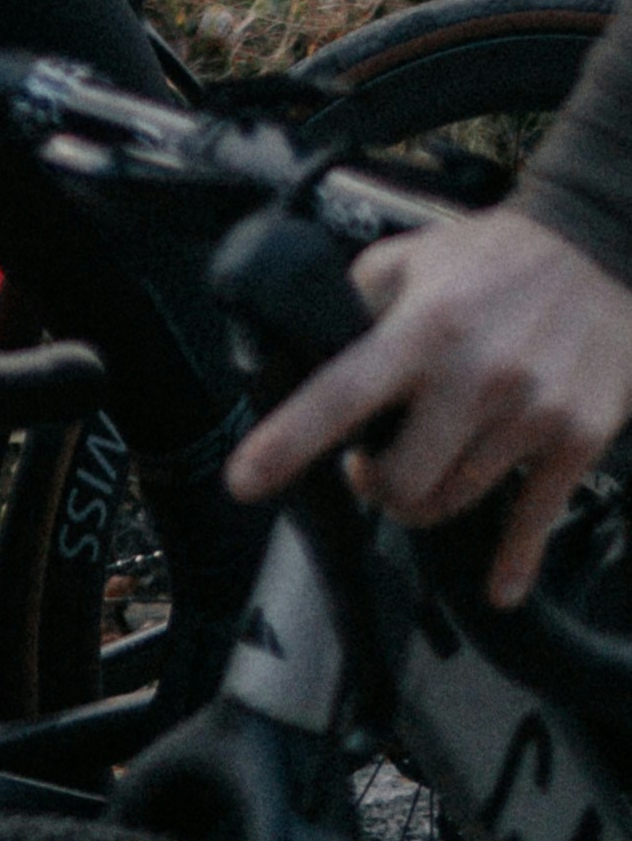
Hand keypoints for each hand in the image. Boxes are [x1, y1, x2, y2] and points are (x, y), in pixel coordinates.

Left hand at [228, 200, 631, 606]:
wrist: (598, 253)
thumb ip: (356, 301)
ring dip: (427, 499)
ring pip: (455, 501)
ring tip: (423, 467)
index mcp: (423, 328)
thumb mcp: (410, 258)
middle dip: (376, 485)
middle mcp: (476, 377)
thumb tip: (305, 346)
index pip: (342, 393)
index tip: (244, 482)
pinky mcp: (577, 440)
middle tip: (371, 465)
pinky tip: (499, 588)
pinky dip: (513, 563)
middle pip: (403, 480)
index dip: (288, 441)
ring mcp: (531, 414)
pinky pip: (534, 521)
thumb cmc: (492, 258)